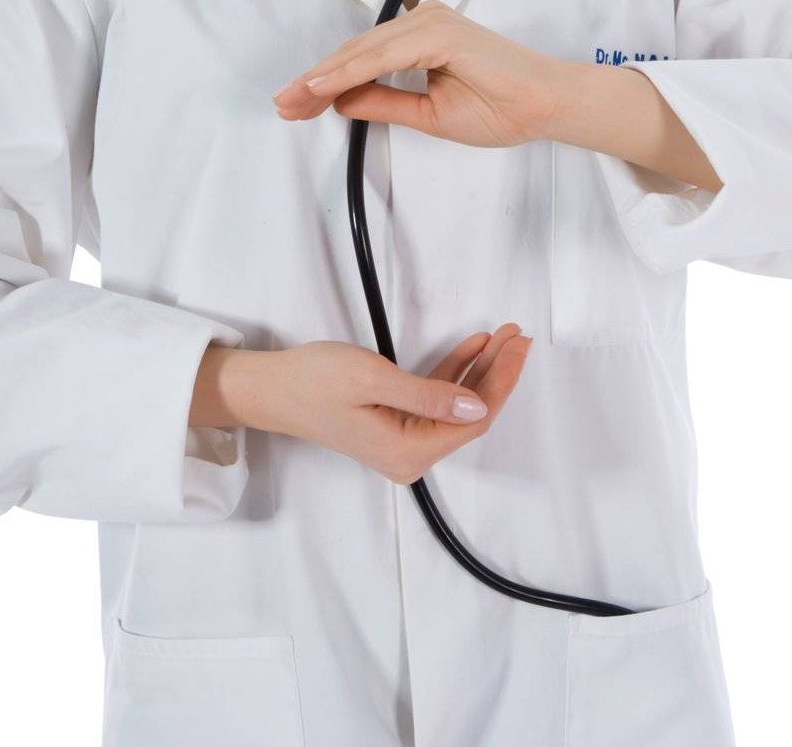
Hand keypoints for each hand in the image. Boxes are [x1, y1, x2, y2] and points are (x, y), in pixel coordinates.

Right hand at [261, 326, 532, 485]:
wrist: (273, 388)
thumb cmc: (315, 381)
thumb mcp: (374, 379)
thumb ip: (429, 396)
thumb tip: (476, 407)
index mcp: (408, 451)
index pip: (472, 419)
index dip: (501, 381)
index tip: (518, 346)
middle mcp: (409, 456)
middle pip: (468, 414)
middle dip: (496, 372)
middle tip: (517, 334)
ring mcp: (402, 443)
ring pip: (455, 405)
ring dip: (478, 370)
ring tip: (501, 336)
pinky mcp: (394, 427)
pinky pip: (434, 403)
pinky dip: (453, 374)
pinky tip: (471, 348)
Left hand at [271, 0, 562, 147]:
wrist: (546, 106)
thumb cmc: (501, 107)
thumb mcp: (428, 114)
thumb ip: (384, 103)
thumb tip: (340, 101)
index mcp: (421, 37)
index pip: (361, 61)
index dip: (324, 84)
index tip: (294, 106)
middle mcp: (422, 22)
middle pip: (354, 53)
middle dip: (315, 81)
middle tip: (282, 105)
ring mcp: (430, 23)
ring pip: (362, 51)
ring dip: (324, 77)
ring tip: (294, 100)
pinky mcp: (439, 32)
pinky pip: (384, 54)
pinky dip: (351, 71)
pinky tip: (324, 87)